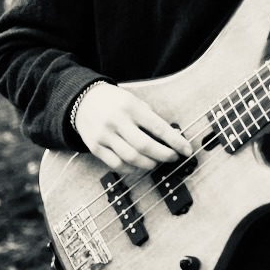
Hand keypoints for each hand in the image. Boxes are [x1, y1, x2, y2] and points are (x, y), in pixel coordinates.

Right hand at [73, 82, 192, 172]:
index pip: (158, 127)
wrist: (82, 100)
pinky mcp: (95, 147)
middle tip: (174, 158)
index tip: (187, 150)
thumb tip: (171, 137)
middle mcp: (117, 122)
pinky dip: (132, 169)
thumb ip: (149, 118)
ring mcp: (104, 136)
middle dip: (164, 155)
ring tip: (157, 162)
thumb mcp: (134, 101)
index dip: (176, 141)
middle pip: (145, 146)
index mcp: (131, 107)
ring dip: (150, 164)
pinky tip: (140, 166)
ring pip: (132, 158)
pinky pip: (117, 165)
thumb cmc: (114, 101)